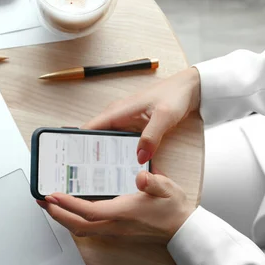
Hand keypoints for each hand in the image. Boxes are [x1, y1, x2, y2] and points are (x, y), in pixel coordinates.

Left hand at [38, 170, 194, 239]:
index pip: (89, 211)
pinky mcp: (115, 230)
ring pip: (81, 229)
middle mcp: (115, 225)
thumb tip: (141, 177)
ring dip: (62, 218)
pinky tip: (69, 209)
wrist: (182, 228)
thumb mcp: (168, 188)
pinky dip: (73, 219)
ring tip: (49, 204)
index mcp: (124, 212)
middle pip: (78, 225)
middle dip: (56, 213)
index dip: (68, 204)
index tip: (52, 195)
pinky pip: (88, 228)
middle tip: (41, 199)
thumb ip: (154, 182)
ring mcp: (114, 230)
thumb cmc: (173, 208)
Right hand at [83, 68, 200, 163]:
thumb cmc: (175, 96)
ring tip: (100, 175)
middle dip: (89, 154)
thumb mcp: (164, 117)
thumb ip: (151, 137)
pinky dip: (118, 154)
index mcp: (117, 111)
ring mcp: (124, 123)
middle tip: (87, 174)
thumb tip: (139, 158)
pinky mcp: (133, 128)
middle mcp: (117, 116)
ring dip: (104, 155)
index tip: (74, 159)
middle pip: (94, 138)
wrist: (190, 89)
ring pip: (107, 142)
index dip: (78, 143)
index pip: (89, 128)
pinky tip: (120, 167)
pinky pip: (120, 143)